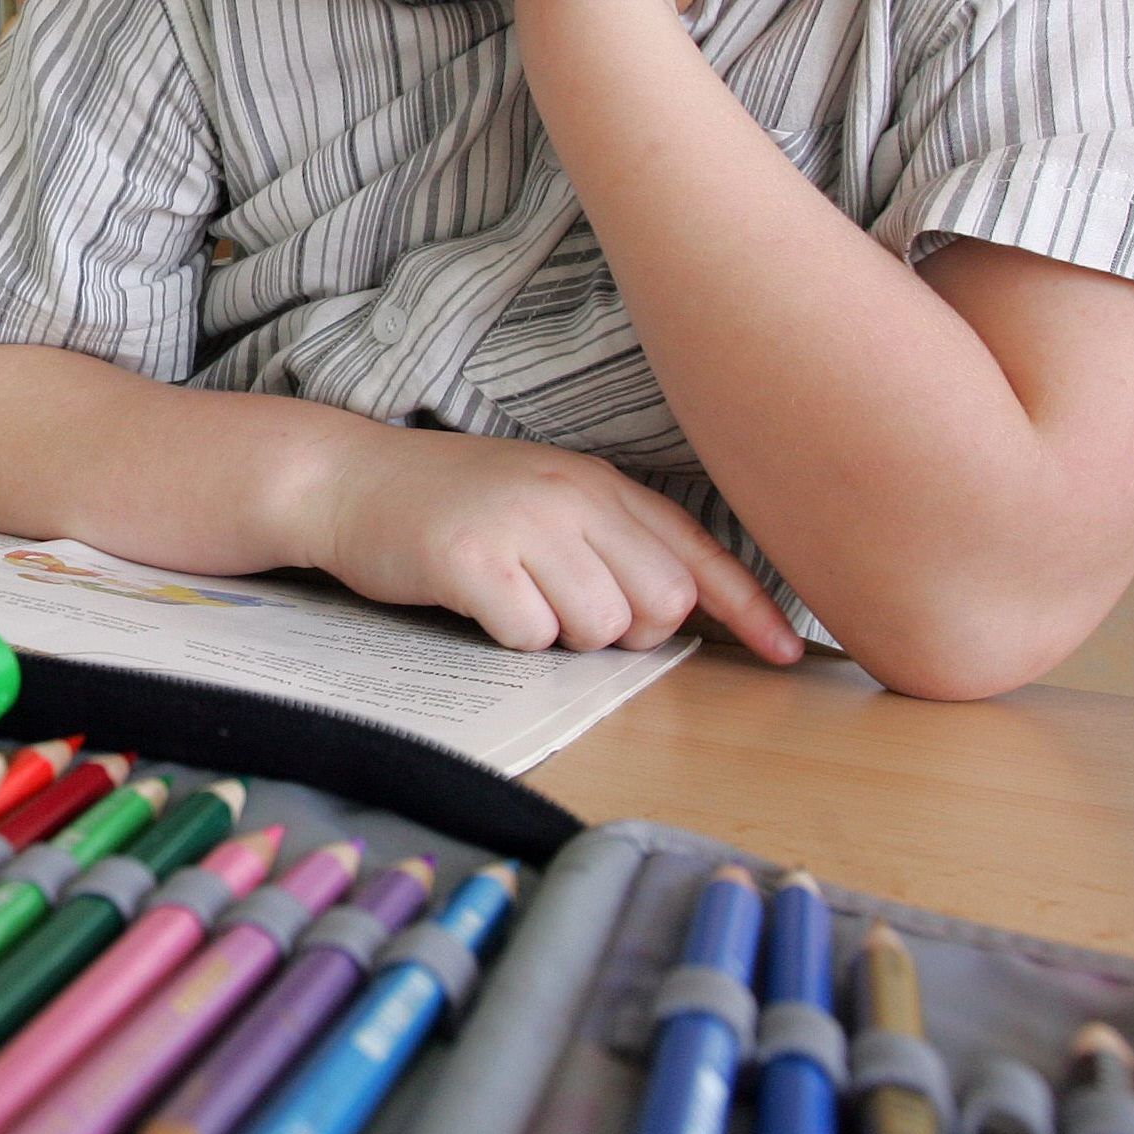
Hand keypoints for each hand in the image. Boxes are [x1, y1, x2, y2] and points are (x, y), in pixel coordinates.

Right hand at [307, 424, 804, 662]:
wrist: (343, 479)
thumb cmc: (446, 502)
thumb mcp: (540, 497)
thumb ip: (609, 538)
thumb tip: (677, 610)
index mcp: (596, 481)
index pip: (696, 551)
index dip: (751, 608)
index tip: (790, 655)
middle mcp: (569, 495)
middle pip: (661, 603)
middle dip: (628, 631)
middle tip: (569, 613)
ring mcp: (520, 523)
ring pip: (601, 626)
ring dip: (564, 637)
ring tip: (516, 600)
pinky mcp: (471, 558)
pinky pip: (531, 635)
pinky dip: (511, 639)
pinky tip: (479, 605)